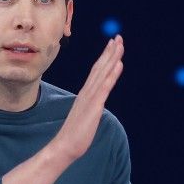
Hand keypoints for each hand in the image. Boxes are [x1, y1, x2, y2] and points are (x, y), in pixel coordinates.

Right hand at [51, 35, 123, 161]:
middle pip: (100, 67)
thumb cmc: (74, 135)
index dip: (105, 57)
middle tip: (118, 37)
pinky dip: (112, 74)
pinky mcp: (94, 106)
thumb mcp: (84, 116)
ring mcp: (90, 98)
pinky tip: (118, 64)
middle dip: (110, 51)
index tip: (111, 44)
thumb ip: (88, 107)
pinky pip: (105, 86)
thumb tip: (93, 104)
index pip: (96, 71)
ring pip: (103, 73)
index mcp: (85, 94)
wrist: (64, 146)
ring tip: (120, 44)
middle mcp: (87, 92)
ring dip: (112, 57)